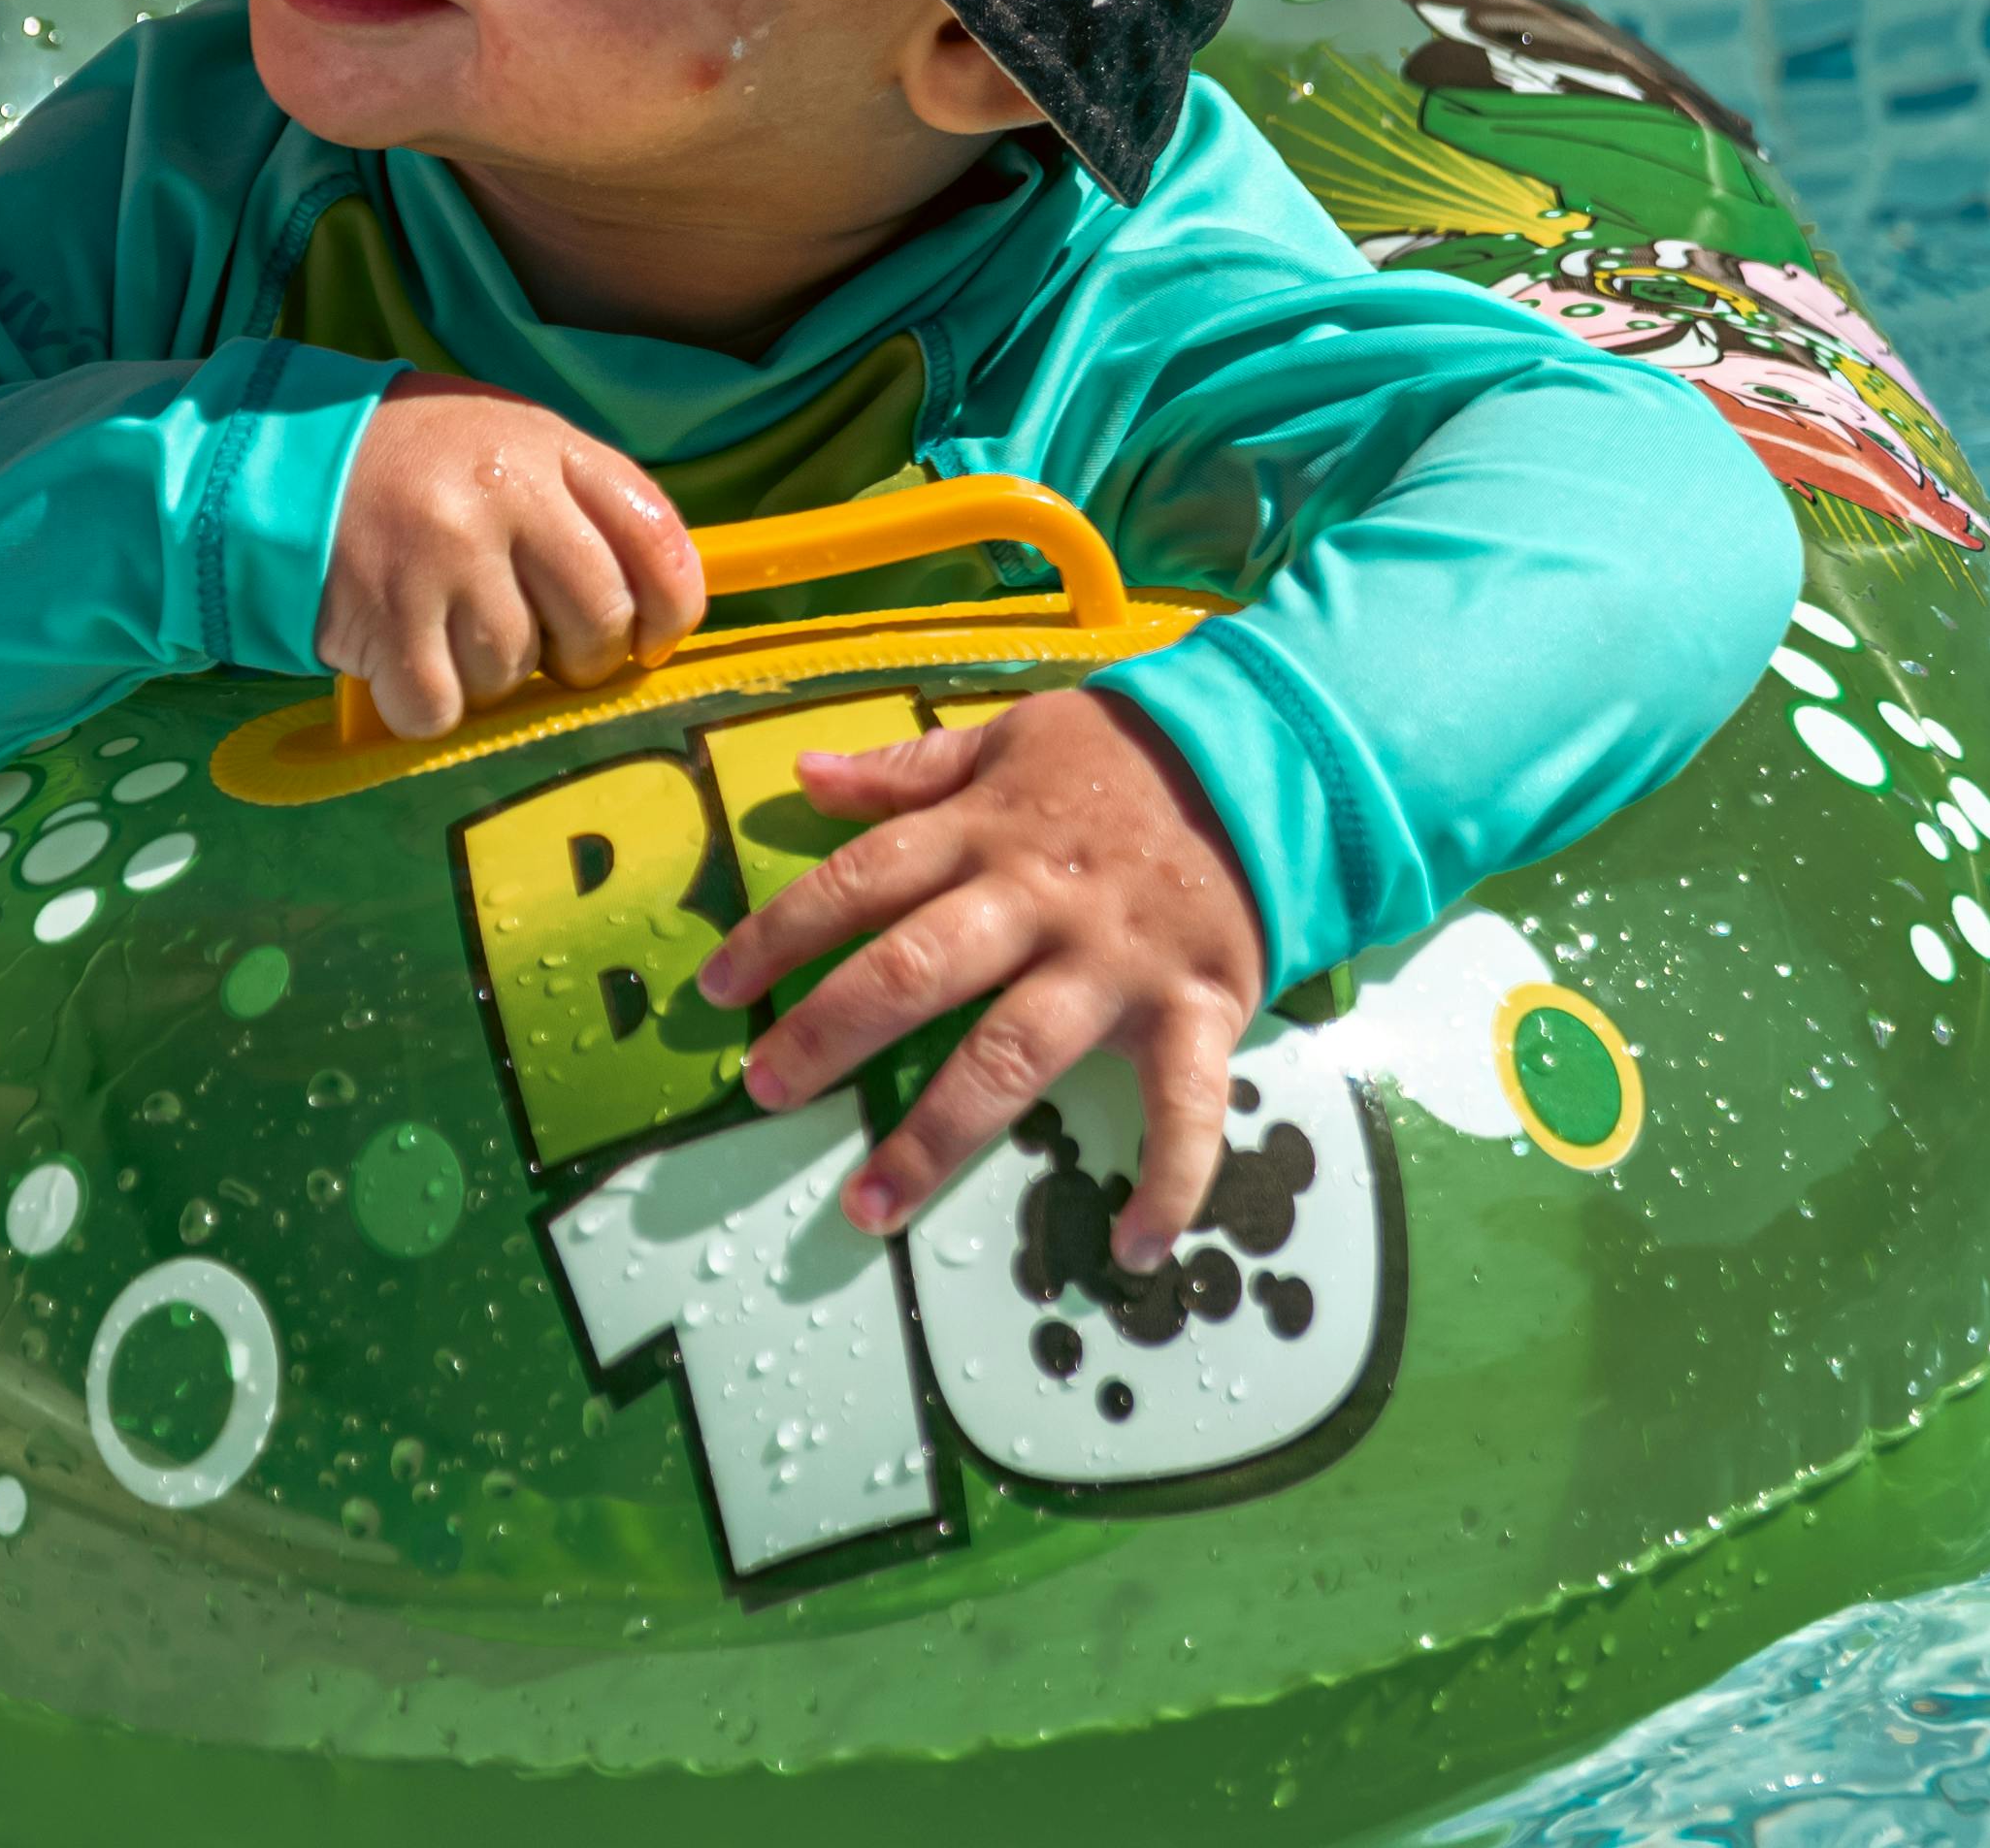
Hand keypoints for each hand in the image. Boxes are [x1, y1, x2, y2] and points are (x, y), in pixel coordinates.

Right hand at [318, 374, 701, 740]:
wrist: (278, 455)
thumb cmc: (414, 465)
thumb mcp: (508, 446)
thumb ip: (579, 508)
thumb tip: (648, 613)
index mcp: (550, 447)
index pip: (657, 541)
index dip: (669, 612)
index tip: (647, 641)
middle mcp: (506, 493)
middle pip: (597, 619)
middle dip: (581, 660)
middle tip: (542, 651)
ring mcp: (444, 554)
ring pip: (514, 671)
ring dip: (487, 676)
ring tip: (446, 630)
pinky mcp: (386, 614)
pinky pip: (440, 707)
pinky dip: (424, 704)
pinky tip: (402, 660)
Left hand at [695, 691, 1265, 1265]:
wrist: (1274, 755)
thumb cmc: (1123, 760)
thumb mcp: (1008, 741)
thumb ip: (906, 770)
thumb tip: (802, 774)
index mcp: (984, 833)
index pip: (859, 880)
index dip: (778, 932)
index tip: (715, 988)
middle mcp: (1038, 899)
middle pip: (914, 968)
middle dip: (830, 1033)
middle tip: (763, 1092)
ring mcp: (1115, 961)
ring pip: (1012, 1053)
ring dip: (937, 1136)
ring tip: (867, 1207)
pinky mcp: (1196, 1005)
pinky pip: (1186, 1104)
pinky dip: (1170, 1181)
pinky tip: (1133, 1248)